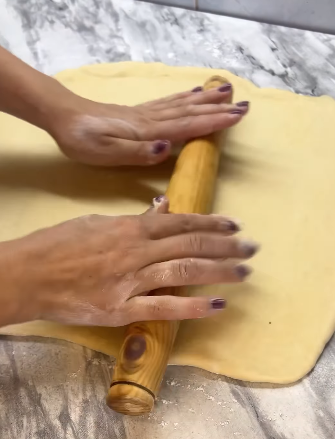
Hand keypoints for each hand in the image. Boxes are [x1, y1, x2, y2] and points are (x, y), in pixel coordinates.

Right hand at [5, 199, 257, 326]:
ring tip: (243, 272)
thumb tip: (162, 209)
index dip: (211, 224)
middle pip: (190, 246)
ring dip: (218, 272)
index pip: (180, 222)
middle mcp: (135, 251)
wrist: (28, 274)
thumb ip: (132, 219)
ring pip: (183, 273)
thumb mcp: (96, 223)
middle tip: (250, 248)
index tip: (234, 226)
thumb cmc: (57, 245)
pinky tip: (216, 305)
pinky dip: (191, 308)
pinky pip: (162, 309)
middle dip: (225, 247)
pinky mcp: (120, 309)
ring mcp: (129, 281)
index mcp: (129, 228)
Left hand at [50, 84, 248, 165]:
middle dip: (217, 109)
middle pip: (190, 113)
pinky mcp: (137, 114)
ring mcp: (144, 114)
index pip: (187, 126)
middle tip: (242, 105)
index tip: (237, 116)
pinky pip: (168, 103)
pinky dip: (184, 98)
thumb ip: (138, 152)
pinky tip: (192, 94)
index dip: (213, 122)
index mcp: (147, 131)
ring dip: (205, 101)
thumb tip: (167, 148)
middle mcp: (150, 120)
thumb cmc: (82, 140)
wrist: (62, 116)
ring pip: (181, 105)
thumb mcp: (107, 152)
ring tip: (225, 93)